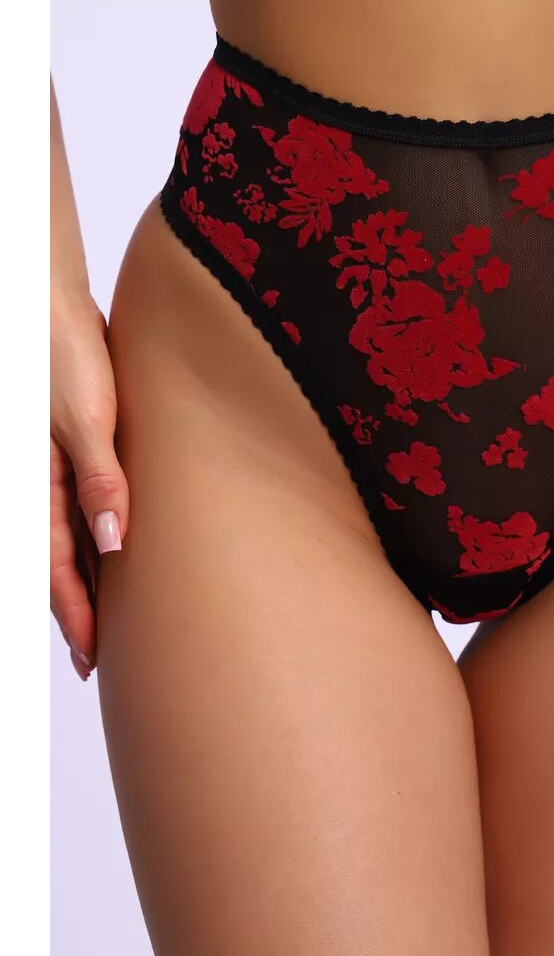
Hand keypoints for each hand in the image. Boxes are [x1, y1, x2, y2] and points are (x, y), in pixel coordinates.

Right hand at [50, 288, 128, 679]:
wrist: (48, 299)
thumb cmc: (63, 351)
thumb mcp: (85, 419)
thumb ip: (99, 480)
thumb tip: (115, 544)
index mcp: (36, 484)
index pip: (55, 567)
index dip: (76, 615)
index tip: (94, 656)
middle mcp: (41, 480)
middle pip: (59, 561)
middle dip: (77, 610)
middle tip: (99, 656)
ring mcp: (54, 463)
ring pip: (68, 536)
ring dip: (85, 578)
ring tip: (105, 614)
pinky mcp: (74, 442)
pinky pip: (78, 503)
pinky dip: (91, 534)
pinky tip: (109, 546)